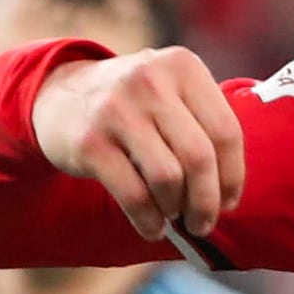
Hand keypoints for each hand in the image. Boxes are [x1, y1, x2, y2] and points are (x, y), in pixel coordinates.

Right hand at [32, 47, 244, 245]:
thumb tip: (229, 192)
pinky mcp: (90, 142)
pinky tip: (152, 227)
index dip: (232, 176)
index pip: (225, 131)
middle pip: (199, 157)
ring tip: (173, 216)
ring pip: (168, 178)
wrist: (60, 97)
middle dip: (207, 202)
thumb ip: (202, 123)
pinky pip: (134, 195)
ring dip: (177, 209)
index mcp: (182, 66)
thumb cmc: (132, 106)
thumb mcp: (169, 91)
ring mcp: (117, 109)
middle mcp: (151, 81)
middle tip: (204, 223)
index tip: (229, 202)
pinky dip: (149, 221)